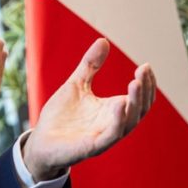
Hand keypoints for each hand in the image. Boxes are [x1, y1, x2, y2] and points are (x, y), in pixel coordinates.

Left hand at [23, 38, 155, 181]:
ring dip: (135, 103)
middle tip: (142, 71)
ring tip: (135, 83)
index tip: (145, 66)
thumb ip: (91, 65)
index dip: (147, 84)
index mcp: (113, 110)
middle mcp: (113, 124)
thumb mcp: (76, 84)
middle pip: (140, 109)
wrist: (40, 141)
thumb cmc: (61, 116)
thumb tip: (103, 40)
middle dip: (144, 90)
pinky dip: (118, 121)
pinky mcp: (92, 147)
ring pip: (129, 123)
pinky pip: (111, 136)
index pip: (140, 98)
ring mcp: (104, 136)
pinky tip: (119, 104)